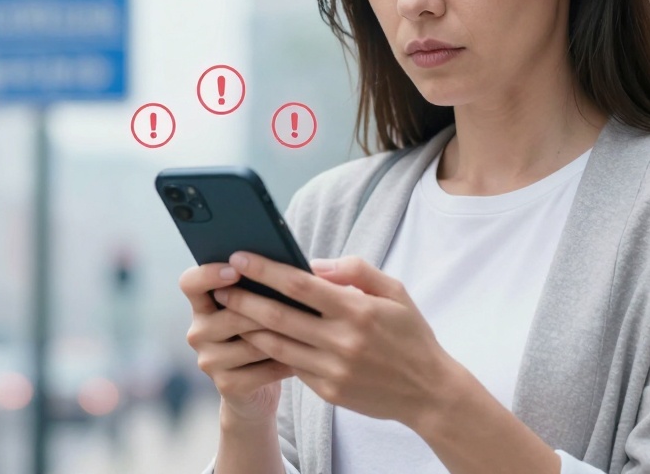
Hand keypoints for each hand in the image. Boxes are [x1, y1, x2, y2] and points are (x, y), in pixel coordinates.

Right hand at [179, 263, 295, 421]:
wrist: (257, 388)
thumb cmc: (263, 335)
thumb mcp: (258, 309)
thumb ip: (262, 288)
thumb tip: (296, 269)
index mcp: (202, 306)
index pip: (190, 283)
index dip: (209, 274)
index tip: (236, 270)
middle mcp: (198, 333)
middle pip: (231, 314)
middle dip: (267, 310)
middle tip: (298, 303)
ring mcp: (209, 361)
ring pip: (252, 343)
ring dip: (282, 337)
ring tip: (309, 330)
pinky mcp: (226, 385)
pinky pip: (263, 370)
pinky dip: (287, 363)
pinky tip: (305, 358)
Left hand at [214, 253, 460, 429]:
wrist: (429, 392)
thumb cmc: (410, 335)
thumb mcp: (395, 292)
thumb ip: (356, 271)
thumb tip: (314, 263)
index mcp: (357, 310)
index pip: (300, 285)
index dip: (265, 270)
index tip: (240, 257)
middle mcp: (342, 341)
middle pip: (278, 316)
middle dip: (243, 299)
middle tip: (219, 285)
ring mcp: (333, 370)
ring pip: (277, 344)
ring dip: (248, 326)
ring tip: (228, 310)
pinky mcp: (328, 391)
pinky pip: (291, 366)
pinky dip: (270, 350)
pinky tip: (254, 336)